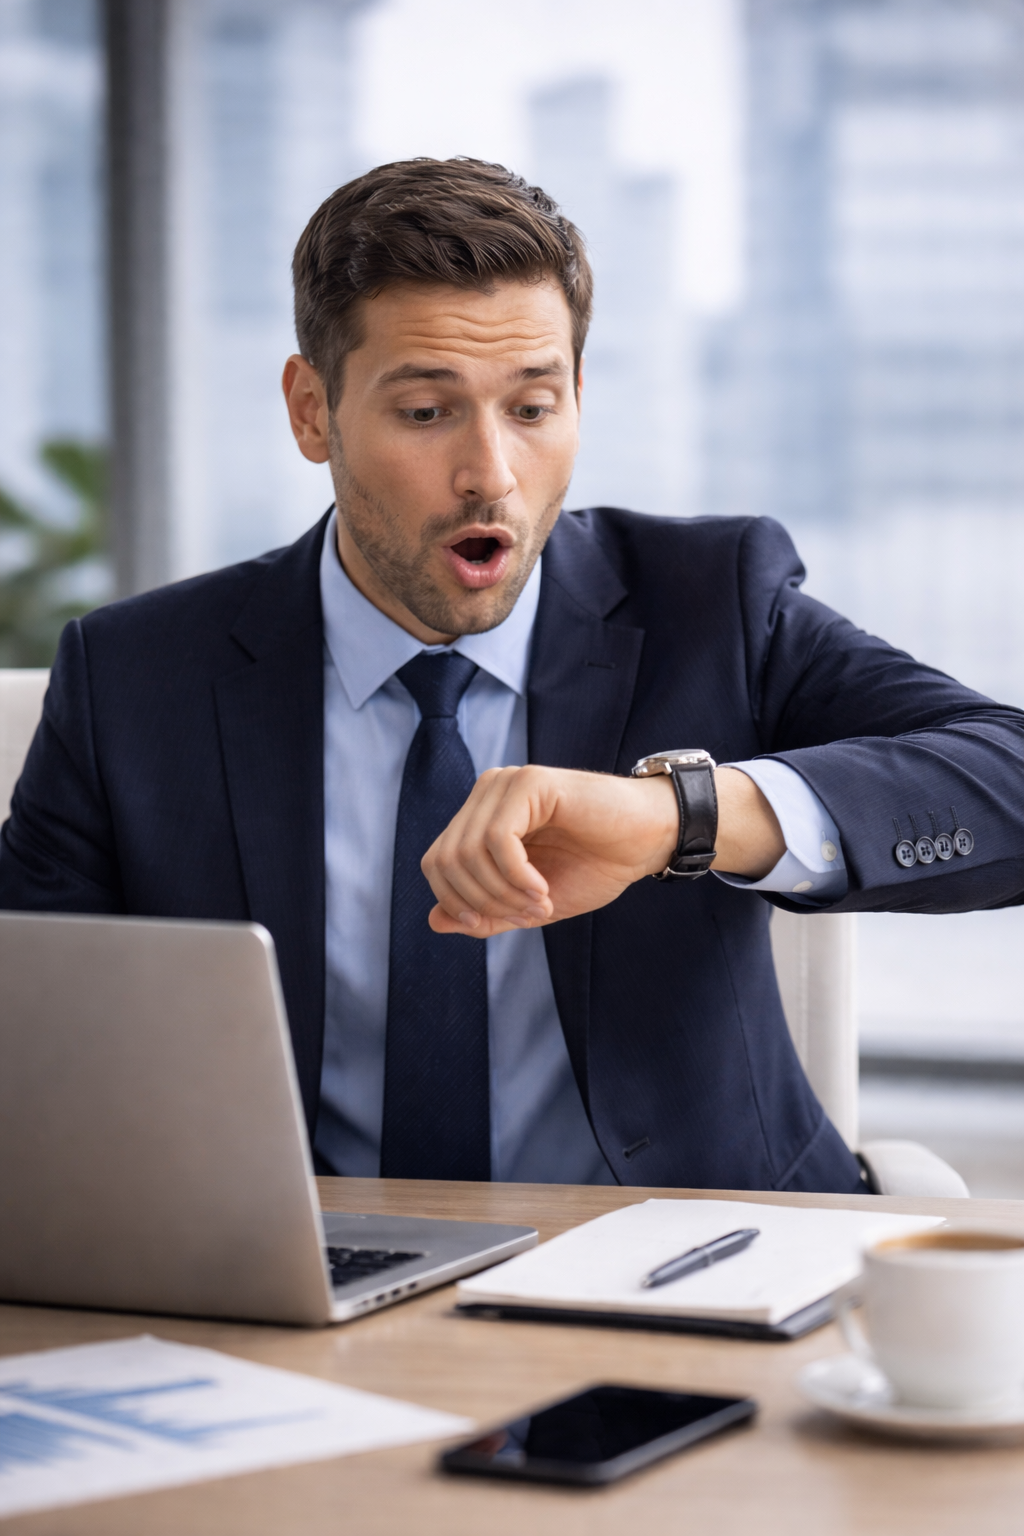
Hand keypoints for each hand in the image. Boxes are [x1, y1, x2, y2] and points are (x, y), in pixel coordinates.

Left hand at [421, 764, 783, 937]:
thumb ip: (484, 913)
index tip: (504, 921)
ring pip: (467, 852)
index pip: (436, 863)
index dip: (460, 904)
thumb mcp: (529, 904)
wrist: (649, 841)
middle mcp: (485, 793)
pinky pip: (497, 839)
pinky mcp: (530, 782)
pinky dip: (516, 876)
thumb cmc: (595, 865)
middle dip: (483, 902)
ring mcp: (506, 783)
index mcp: (479, 817)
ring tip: (540, 903)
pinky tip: (543, 889)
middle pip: (444, 860)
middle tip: (529, 915)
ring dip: (503, 893)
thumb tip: (434, 921)